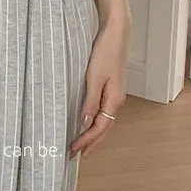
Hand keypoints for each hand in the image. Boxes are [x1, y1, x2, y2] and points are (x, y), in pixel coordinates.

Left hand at [69, 19, 128, 159]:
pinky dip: (97, 122)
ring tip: (83, 145)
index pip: (99, 127)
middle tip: (77, 156)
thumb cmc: (105, 52)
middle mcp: (117, 100)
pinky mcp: (111, 87)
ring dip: (94, 134)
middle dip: (91, 143)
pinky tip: (90, 122)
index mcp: (114, 100)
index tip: (74, 150)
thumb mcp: (94, 77)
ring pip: (105, 121)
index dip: (86, 140)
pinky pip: (104, 111)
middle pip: (104, 128)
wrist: (115, 34)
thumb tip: (85, 123)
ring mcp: (115, 94)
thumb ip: (90, 101)